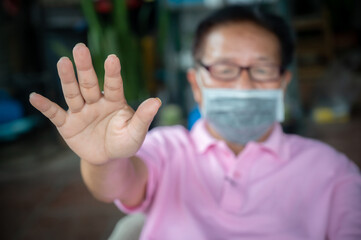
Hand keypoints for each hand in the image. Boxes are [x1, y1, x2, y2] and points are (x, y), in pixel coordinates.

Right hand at [29, 43, 160, 164]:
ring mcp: (81, 112)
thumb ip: (144, 118)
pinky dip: (45, 107)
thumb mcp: (136, 133)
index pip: (114, 85)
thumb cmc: (124, 142)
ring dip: (67, 79)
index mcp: (115, 101)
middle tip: (80, 48)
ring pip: (73, 93)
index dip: (113, 73)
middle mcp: (96, 102)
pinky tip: (35, 97)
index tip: (112, 58)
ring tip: (63, 62)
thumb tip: (157, 101)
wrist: (108, 157)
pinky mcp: (68, 125)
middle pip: (89, 83)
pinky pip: (55, 115)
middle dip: (85, 67)